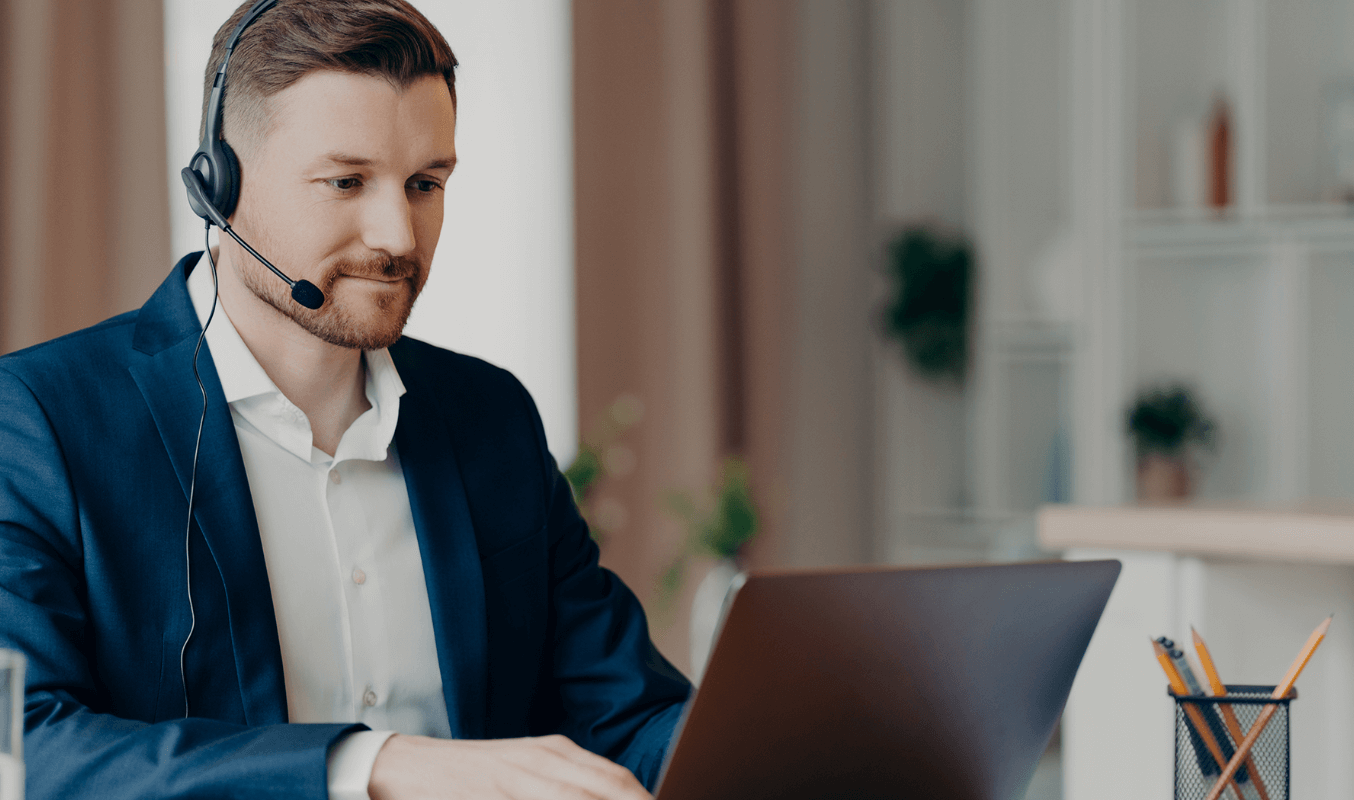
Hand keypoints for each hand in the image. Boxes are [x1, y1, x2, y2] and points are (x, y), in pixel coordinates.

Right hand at [367, 733, 653, 799]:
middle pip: (602, 790)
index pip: (613, 778)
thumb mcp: (526, 767)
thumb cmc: (473, 774)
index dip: (641, 796)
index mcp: (552, 751)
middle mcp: (538, 762)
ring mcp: (513, 783)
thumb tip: (616, 791)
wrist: (406, 767)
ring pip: (572, 799)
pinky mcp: (489, 799)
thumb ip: (569, 781)